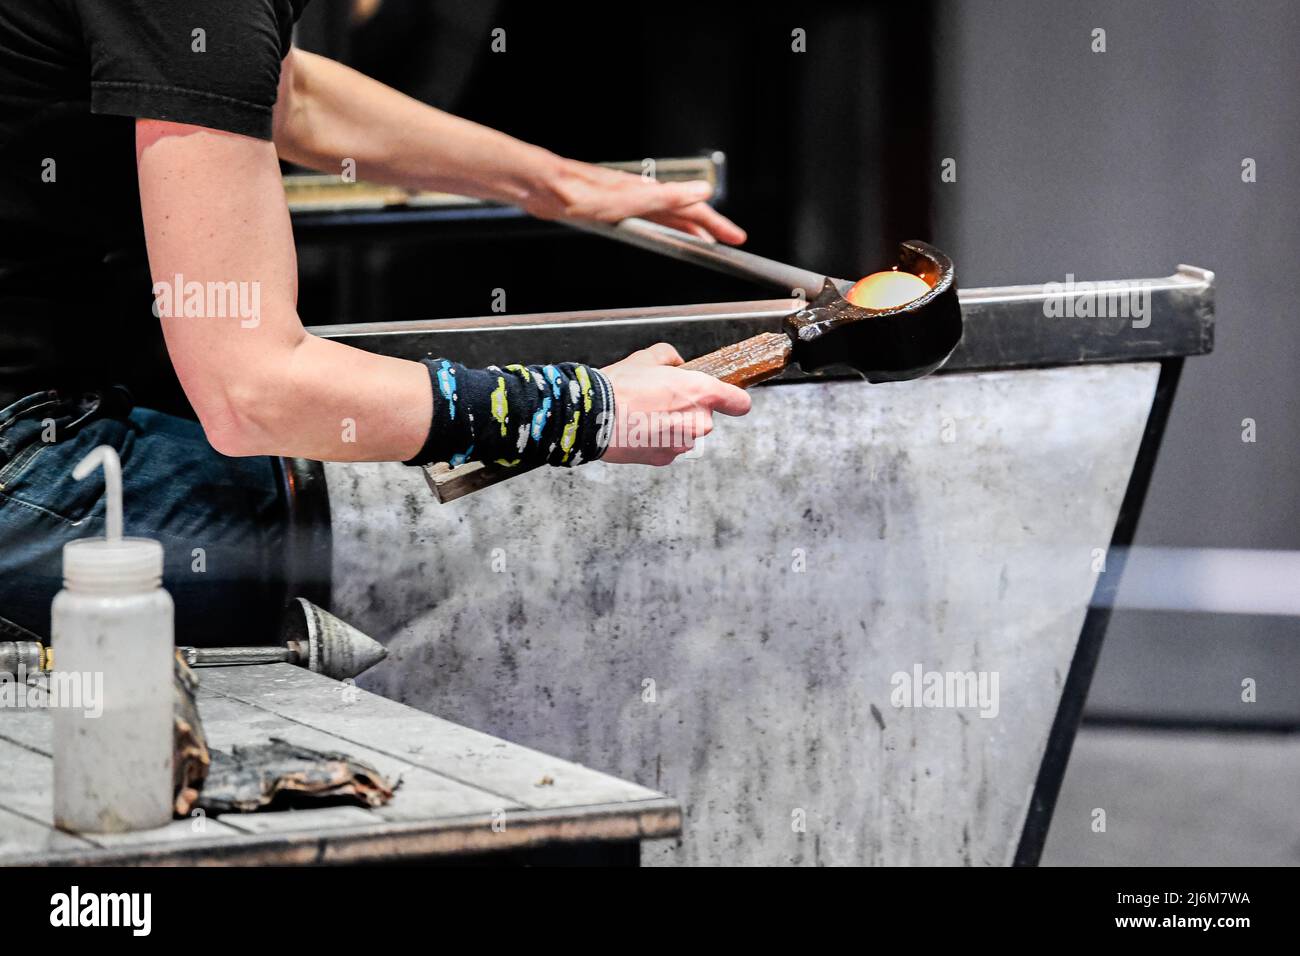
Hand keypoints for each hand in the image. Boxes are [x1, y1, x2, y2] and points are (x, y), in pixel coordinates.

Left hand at [524, 157, 746, 243]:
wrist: (545, 187)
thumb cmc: (580, 193)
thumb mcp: (630, 198)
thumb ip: (667, 197)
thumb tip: (702, 190)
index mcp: (650, 193)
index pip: (694, 208)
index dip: (716, 224)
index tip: (735, 237)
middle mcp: (642, 195)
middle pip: (684, 212)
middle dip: (708, 227)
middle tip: (727, 242)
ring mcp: (628, 202)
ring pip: (667, 217)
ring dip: (688, 229)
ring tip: (702, 241)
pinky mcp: (612, 209)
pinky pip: (648, 221)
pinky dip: (663, 229)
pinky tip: (659, 234)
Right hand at [600, 343, 750, 464]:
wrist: (595, 416)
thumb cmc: (621, 386)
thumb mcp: (647, 358)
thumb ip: (670, 358)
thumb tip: (677, 364)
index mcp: (701, 392)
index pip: (740, 402)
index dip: (734, 401)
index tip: (730, 401)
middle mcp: (699, 421)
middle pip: (705, 417)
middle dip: (687, 409)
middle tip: (660, 400)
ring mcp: (683, 444)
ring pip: (686, 433)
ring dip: (672, 426)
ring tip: (644, 415)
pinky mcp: (666, 458)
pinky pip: (668, 446)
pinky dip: (657, 440)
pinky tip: (638, 429)